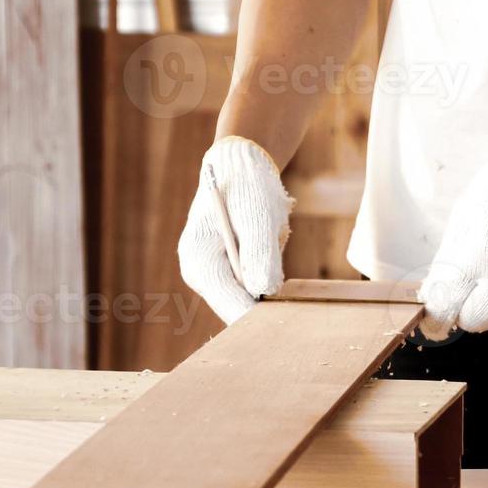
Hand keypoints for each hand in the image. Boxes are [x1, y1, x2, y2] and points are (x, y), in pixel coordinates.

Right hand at [177, 137, 293, 323]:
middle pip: (238, 307)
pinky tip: (267, 242)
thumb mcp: (259, 216)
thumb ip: (260, 253)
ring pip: (250, 296)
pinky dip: (268, 268)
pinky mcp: (227, 271)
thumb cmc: (248, 187)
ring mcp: (212, 274)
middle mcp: (200, 274)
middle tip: (285, 262)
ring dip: (269, 276)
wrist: (242, 167)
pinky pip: (255, 283)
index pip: (230, 304)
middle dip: (265, 296)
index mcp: (200, 262)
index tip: (288, 319)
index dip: (259, 316)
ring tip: (270, 238)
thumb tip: (263, 289)